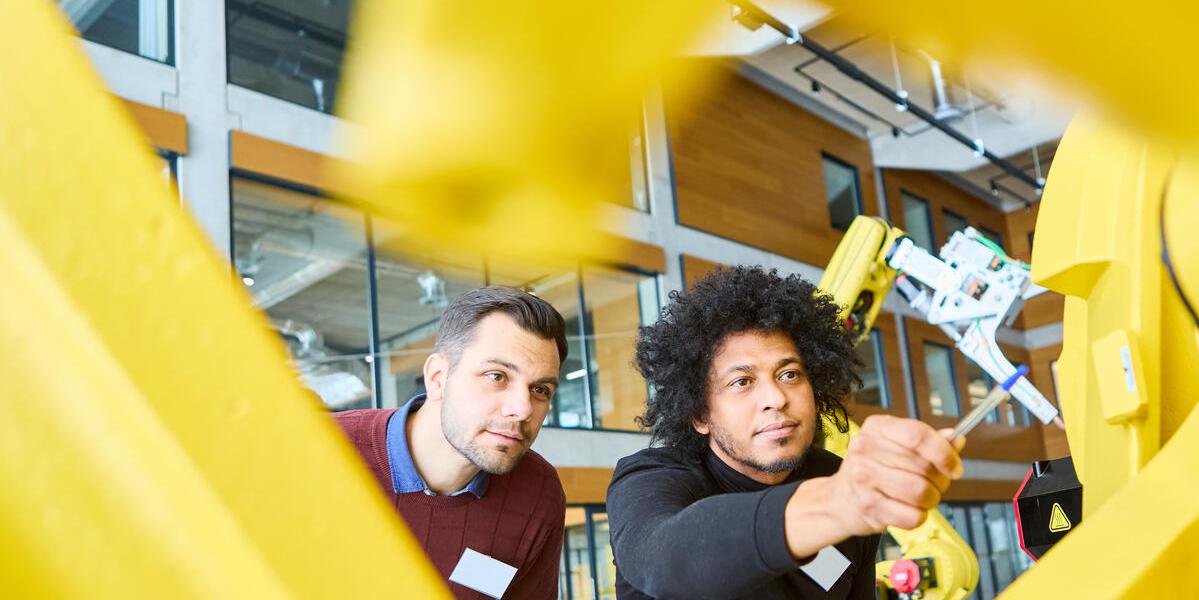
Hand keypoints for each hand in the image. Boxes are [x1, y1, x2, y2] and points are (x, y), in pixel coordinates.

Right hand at [827, 415, 963, 536]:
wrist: (840, 499)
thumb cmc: (875, 469)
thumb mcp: (897, 446)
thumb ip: (928, 442)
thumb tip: (957, 438)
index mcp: (877, 427)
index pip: (918, 435)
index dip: (944, 453)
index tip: (954, 468)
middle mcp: (865, 449)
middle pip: (924, 466)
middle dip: (940, 481)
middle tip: (936, 484)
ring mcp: (864, 478)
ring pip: (921, 492)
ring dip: (931, 500)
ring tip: (922, 498)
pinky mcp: (868, 506)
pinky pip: (912, 516)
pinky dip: (918, 517)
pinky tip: (908, 510)